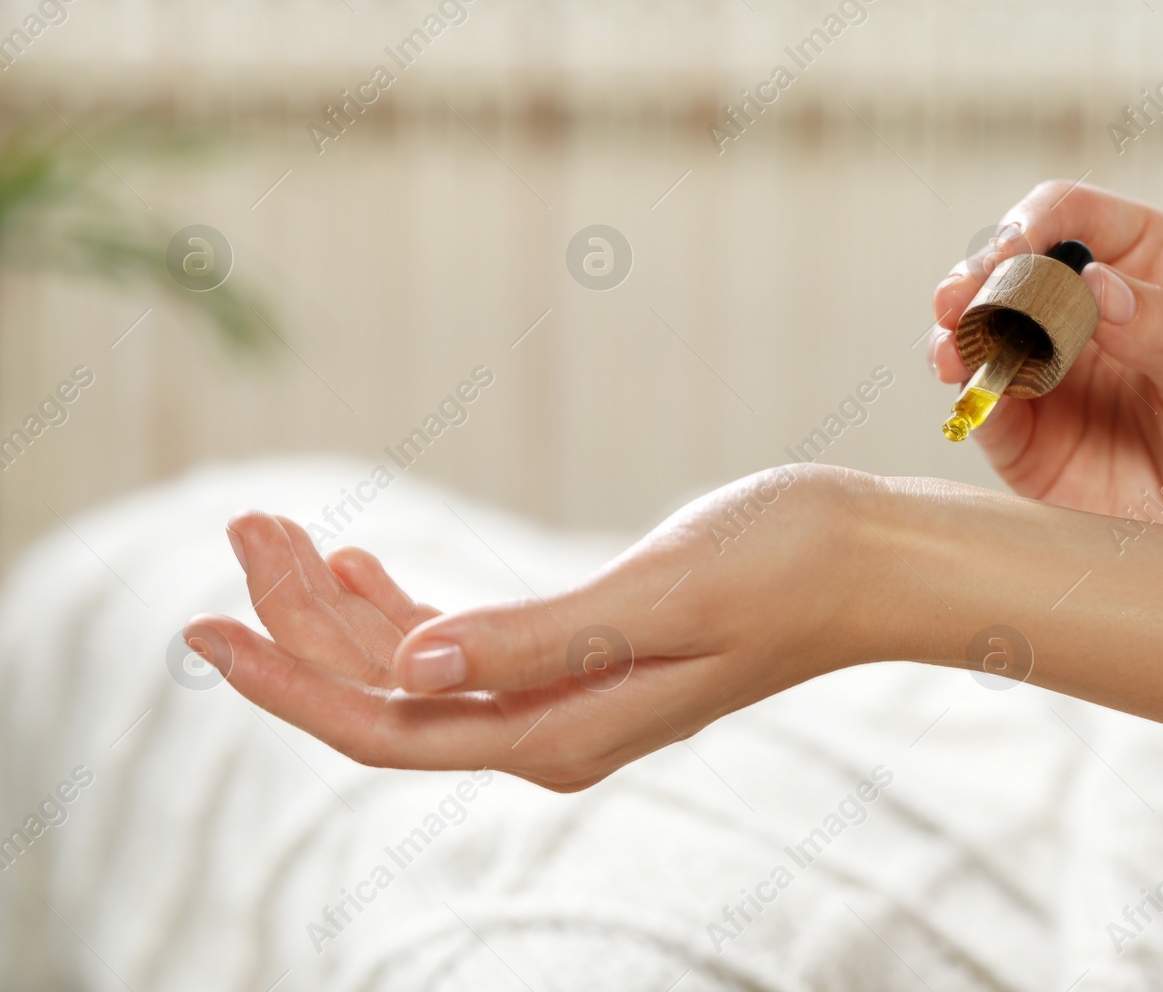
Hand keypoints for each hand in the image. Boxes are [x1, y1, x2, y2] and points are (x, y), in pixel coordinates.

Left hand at [185, 466, 893, 790]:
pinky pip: (461, 649)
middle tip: (243, 522)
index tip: (202, 627)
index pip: (386, 726)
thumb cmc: (786, 566)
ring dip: (339, 606)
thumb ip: (537, 643)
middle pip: (385, 696)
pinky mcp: (584, 657)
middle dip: (298, 622)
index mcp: (561, 729)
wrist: (869, 560)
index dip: (287, 684)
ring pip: (414, 670)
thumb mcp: (660, 597)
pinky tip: (362, 564)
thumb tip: (405, 674)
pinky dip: (400, 608)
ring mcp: (566, 697)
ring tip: (278, 526)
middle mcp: (552, 729)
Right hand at [931, 180, 1162, 538]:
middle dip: (978, 278)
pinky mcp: (1027, 438)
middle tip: (960, 299)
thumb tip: (1095, 283)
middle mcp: (1087, 311)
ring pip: (982, 334)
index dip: (1035, 221)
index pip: (1073, 216)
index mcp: (1145, 267)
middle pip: (1010, 269)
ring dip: (959, 336)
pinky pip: (984, 408)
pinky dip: (968, 397)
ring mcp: (1050, 373)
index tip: (1016, 250)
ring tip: (954, 351)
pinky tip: (971, 394)